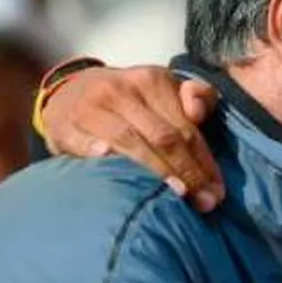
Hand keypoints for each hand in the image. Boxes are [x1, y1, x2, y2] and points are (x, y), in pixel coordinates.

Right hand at [41, 66, 223, 211]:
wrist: (70, 90)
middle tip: (205, 201)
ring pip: (130, 141)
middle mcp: (123, 90)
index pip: (186, 128)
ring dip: (156, 170)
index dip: (205, 161)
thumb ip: (195, 97)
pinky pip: (82, 140)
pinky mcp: (64, 123)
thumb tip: (199, 113)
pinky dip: (94, 150)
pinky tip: (106, 160)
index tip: (217, 191)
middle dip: (188, 172)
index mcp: (153, 80)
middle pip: (164, 137)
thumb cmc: (131, 100)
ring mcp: (91, 106)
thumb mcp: (164, 90)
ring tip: (178, 195)